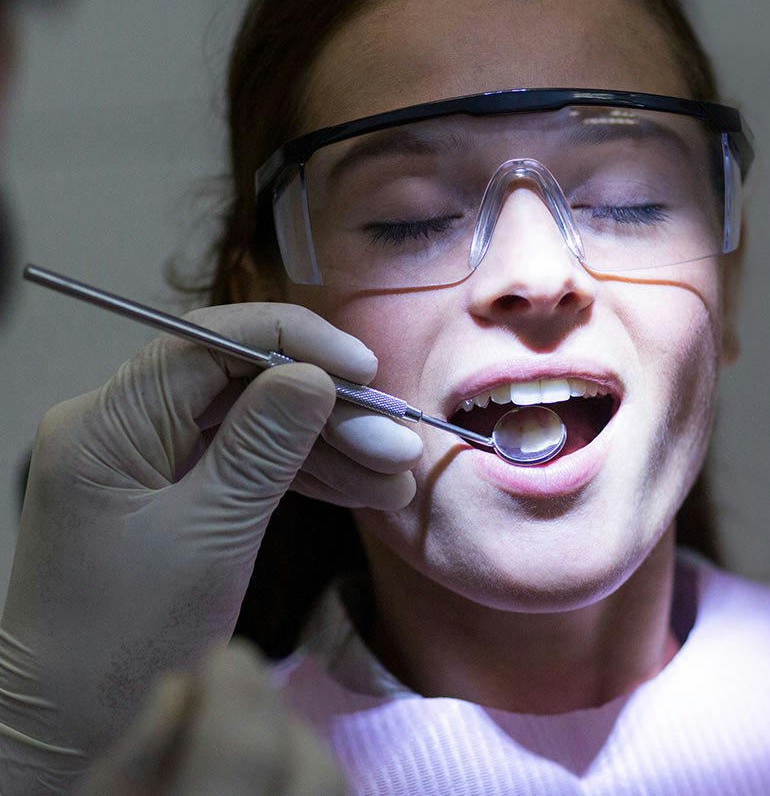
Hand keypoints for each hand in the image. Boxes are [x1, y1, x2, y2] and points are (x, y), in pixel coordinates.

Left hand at [0, 302, 419, 791]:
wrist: (71, 728)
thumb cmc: (127, 639)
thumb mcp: (209, 537)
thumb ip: (264, 446)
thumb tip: (316, 375)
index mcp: (108, 424)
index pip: (209, 342)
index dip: (295, 343)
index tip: (364, 368)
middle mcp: (123, 426)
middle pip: (241, 385)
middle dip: (325, 411)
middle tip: (396, 443)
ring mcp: (148, 458)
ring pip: (253, 423)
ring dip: (328, 447)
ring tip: (396, 479)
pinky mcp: (171, 490)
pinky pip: (246, 461)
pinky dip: (305, 474)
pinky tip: (365, 491)